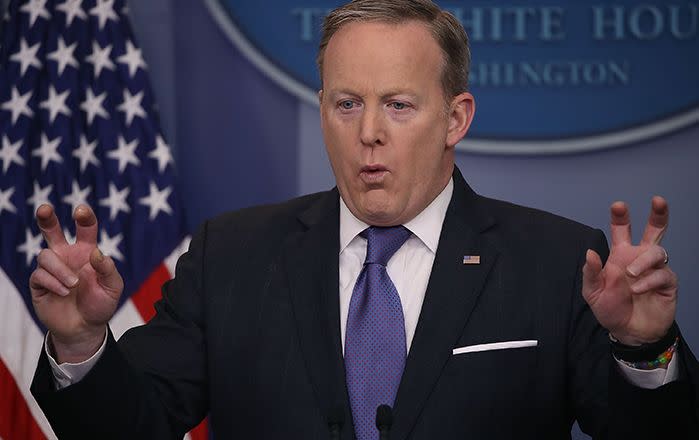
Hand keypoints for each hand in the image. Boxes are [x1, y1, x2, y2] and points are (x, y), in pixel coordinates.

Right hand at [30, 204, 122, 362]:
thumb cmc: (101, 304)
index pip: (85, 229)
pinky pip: (39, 275)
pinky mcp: (39, 284)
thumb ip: (108, 269)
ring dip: (60, 269)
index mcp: (86, 252)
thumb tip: (95, 252)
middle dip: (47, 218)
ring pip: (45, 255)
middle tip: (45, 209)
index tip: (81, 210)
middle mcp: (67, 256)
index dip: (84, 217)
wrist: (85, 328)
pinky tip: (64, 292)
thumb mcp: (113, 287)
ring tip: (73, 285)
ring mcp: (52, 269)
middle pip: (51, 230)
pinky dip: (53, 282)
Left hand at [582, 196, 676, 345]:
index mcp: (620, 255)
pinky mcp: (667, 284)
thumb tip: (590, 252)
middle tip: (658, 201)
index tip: (618, 205)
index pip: (622, 230)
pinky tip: (638, 289)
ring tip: (630, 274)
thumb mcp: (592, 292)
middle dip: (658, 214)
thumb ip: (591, 273)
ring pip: (657, 251)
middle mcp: (639, 258)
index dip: (620, 217)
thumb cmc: (610, 308)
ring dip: (643, 260)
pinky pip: (663, 274)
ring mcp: (655, 270)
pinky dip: (649, 280)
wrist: (627, 332)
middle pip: (654, 230)